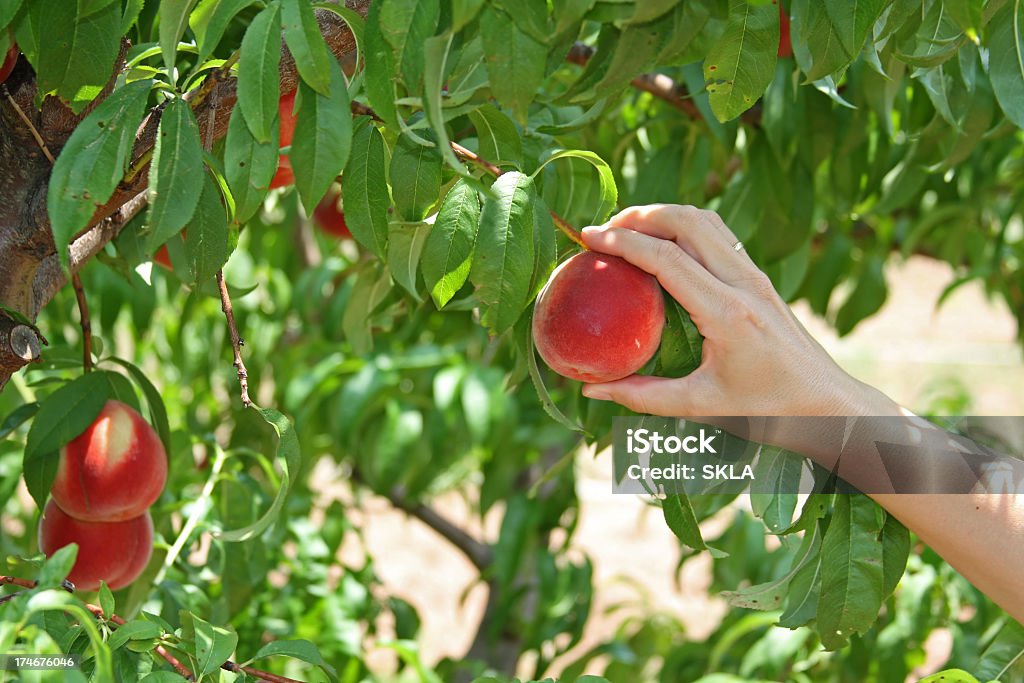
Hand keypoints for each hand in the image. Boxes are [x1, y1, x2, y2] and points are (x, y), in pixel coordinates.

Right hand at [580, 204, 897, 417]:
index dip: (623, 242)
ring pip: (705, 220)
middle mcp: (744, 284)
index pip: (667, 259)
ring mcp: (756, 276)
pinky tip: (662, 244)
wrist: (827, 404)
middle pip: (687, 221)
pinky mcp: (760, 278)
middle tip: (603, 229)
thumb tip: (591, 388)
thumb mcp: (701, 407)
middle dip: (640, 215)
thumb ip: (644, 396)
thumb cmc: (767, 410)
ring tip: (627, 230)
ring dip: (663, 215)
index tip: (588, 238)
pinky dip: (684, 226)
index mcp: (727, 314)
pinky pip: (718, 235)